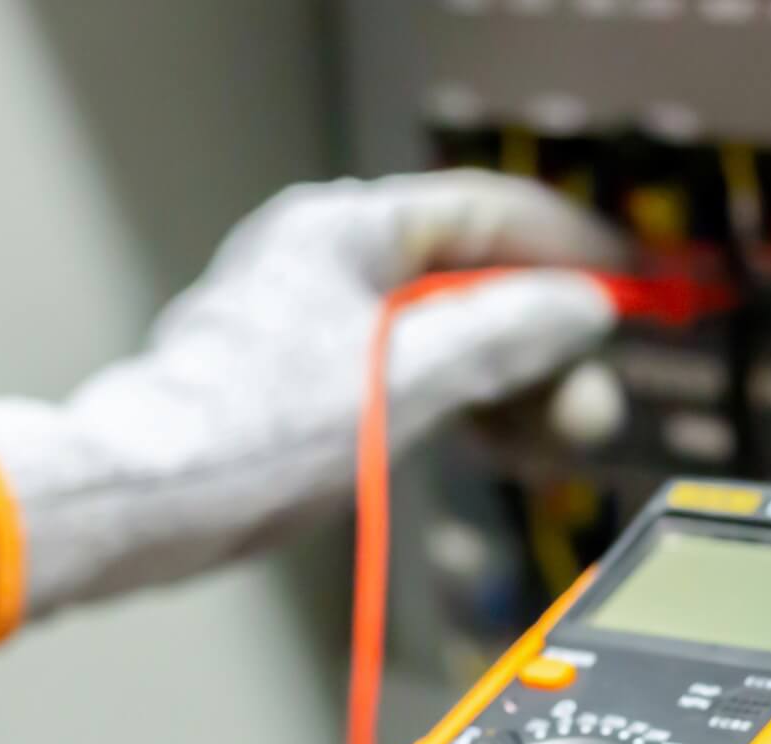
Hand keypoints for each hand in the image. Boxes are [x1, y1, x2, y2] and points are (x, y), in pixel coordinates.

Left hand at [0, 171, 623, 619]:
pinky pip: (408, 379)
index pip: (486, 213)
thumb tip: (576, 307)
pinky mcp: (307, 385)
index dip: (568, 251)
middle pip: (470, 283)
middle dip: (540, 346)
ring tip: (551, 442)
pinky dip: (459, 409)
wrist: (141, 502)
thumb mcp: (403, 378)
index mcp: (344, 231)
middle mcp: (328, 263)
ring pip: (444, 340)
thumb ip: (502, 335)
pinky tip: (495, 447)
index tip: (629, 290)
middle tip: (587, 406)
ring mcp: (315, 324)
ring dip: (506, 388)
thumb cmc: (246, 434)